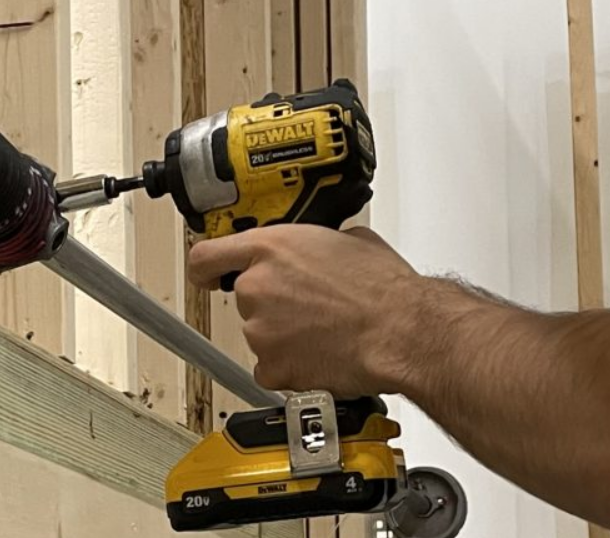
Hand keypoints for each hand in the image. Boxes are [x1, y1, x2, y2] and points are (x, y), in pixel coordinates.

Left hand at [187, 225, 424, 396]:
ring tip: (324, 332)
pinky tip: (320, 356)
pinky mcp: (272, 367)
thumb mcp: (349, 241)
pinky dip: (291, 366)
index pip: (207, 256)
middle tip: (309, 308)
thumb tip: (318, 249)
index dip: (207, 269)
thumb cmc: (384, 290)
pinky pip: (271, 368)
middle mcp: (257, 287)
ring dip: (284, 335)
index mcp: (270, 248)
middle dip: (272, 303)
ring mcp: (260, 330)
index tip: (210, 276)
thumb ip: (315, 243)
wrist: (403, 332)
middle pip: (244, 298)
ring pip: (260, 333)